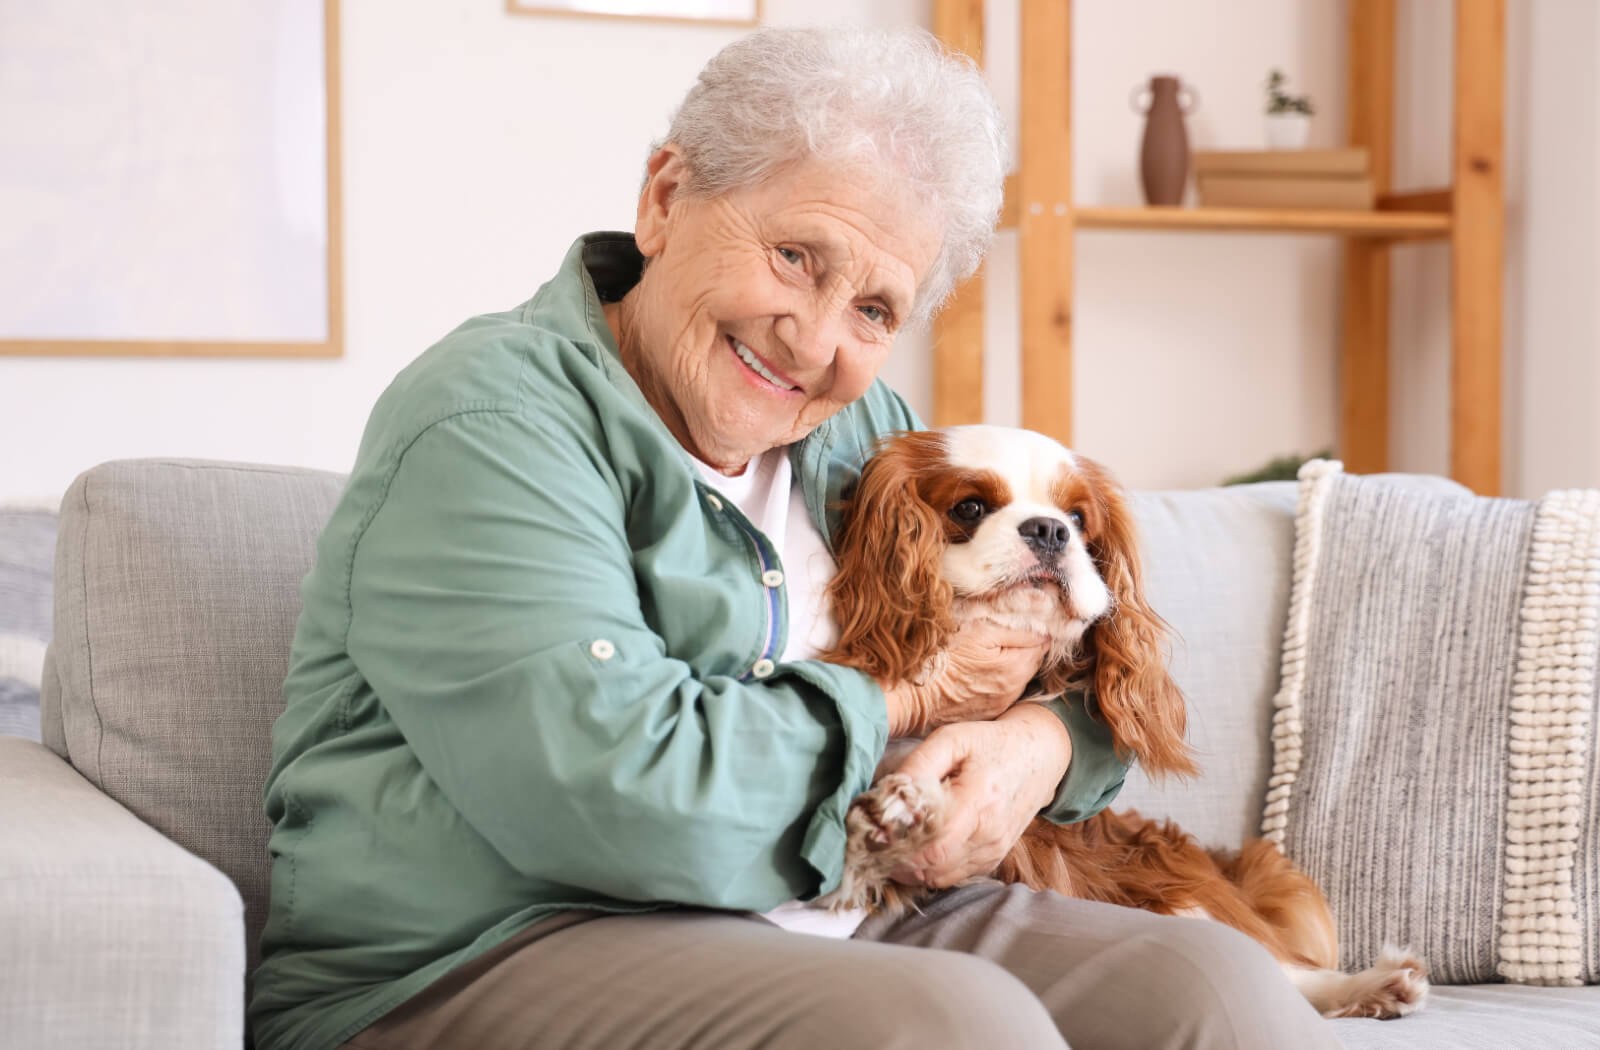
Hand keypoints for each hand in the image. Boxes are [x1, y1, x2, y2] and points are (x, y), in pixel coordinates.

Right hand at [879, 619, 1048, 736]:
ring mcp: (1000, 704)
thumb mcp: (977, 630)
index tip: (1023, 614)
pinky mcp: (985, 713)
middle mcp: (1014, 690)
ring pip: (1016, 675)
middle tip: (1001, 629)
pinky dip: (995, 678)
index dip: (1036, 625)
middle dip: (1024, 643)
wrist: (911, 698)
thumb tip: (1043, 618)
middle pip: (1031, 659)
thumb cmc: (940, 659)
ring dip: (1009, 662)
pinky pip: (1000, 690)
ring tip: (986, 650)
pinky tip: (976, 670)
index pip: (1043, 641)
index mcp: (1017, 666)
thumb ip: (1015, 624)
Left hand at [887, 704, 1072, 887]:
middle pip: (929, 867)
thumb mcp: (950, 740)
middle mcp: (988, 835)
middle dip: (893, 857)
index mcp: (978, 800)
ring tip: (889, 842)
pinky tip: (914, 847)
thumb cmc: (989, 744)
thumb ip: (918, 768)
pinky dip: (926, 868)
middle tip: (871, 839)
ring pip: (937, 877)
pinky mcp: (991, 859)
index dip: (894, 845)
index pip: (930, 845)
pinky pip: (950, 876)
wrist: (1038, 757)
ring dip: (907, 866)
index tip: (870, 831)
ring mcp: (992, 851)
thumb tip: (887, 799)